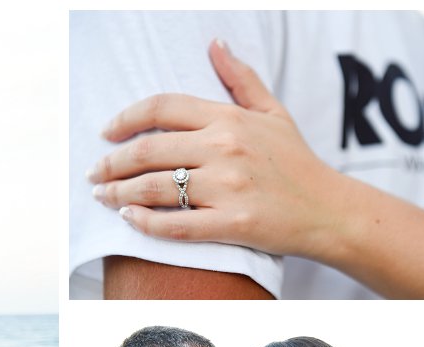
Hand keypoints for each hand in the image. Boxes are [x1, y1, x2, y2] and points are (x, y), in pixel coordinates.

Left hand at [86, 38, 346, 261]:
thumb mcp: (272, 112)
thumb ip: (240, 79)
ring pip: (154, 188)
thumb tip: (214, 44)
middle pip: (148, 150)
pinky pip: (175, 224)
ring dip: (119, 194)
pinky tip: (129, 219)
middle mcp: (226, 148)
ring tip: (103, 197)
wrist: (330, 210)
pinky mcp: (233, 223)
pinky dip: (145, 223)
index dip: (125, 118)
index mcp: (229, 119)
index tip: (106, 133)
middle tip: (93, 173)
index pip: (162, 108)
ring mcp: (229, 186)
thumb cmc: (296, 162)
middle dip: (111, 163)